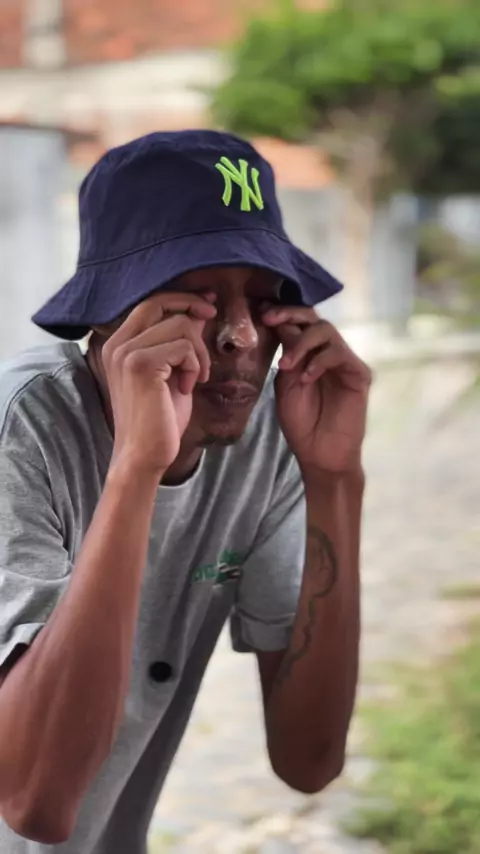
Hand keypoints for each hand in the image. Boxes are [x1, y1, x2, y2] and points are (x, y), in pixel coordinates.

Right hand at [101, 292, 216, 474]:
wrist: (145, 454)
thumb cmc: (160, 418)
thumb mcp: (173, 372)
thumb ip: (180, 341)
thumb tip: (198, 312)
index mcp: (119, 344)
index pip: (150, 303)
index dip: (181, 299)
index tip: (207, 304)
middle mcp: (117, 344)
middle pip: (159, 303)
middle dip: (191, 305)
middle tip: (212, 316)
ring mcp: (126, 353)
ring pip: (180, 325)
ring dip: (198, 351)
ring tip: (194, 377)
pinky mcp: (141, 365)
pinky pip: (184, 346)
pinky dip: (194, 365)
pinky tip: (187, 387)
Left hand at [262, 305, 371, 473]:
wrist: (319, 453)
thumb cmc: (301, 422)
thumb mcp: (286, 384)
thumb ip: (287, 355)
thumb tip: (280, 323)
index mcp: (308, 353)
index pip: (299, 322)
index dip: (281, 312)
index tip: (261, 312)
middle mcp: (328, 352)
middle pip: (314, 318)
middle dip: (290, 314)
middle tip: (270, 319)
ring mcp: (344, 361)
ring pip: (326, 330)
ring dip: (302, 342)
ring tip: (287, 364)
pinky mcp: (358, 374)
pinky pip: (339, 354)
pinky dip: (319, 362)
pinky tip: (307, 378)